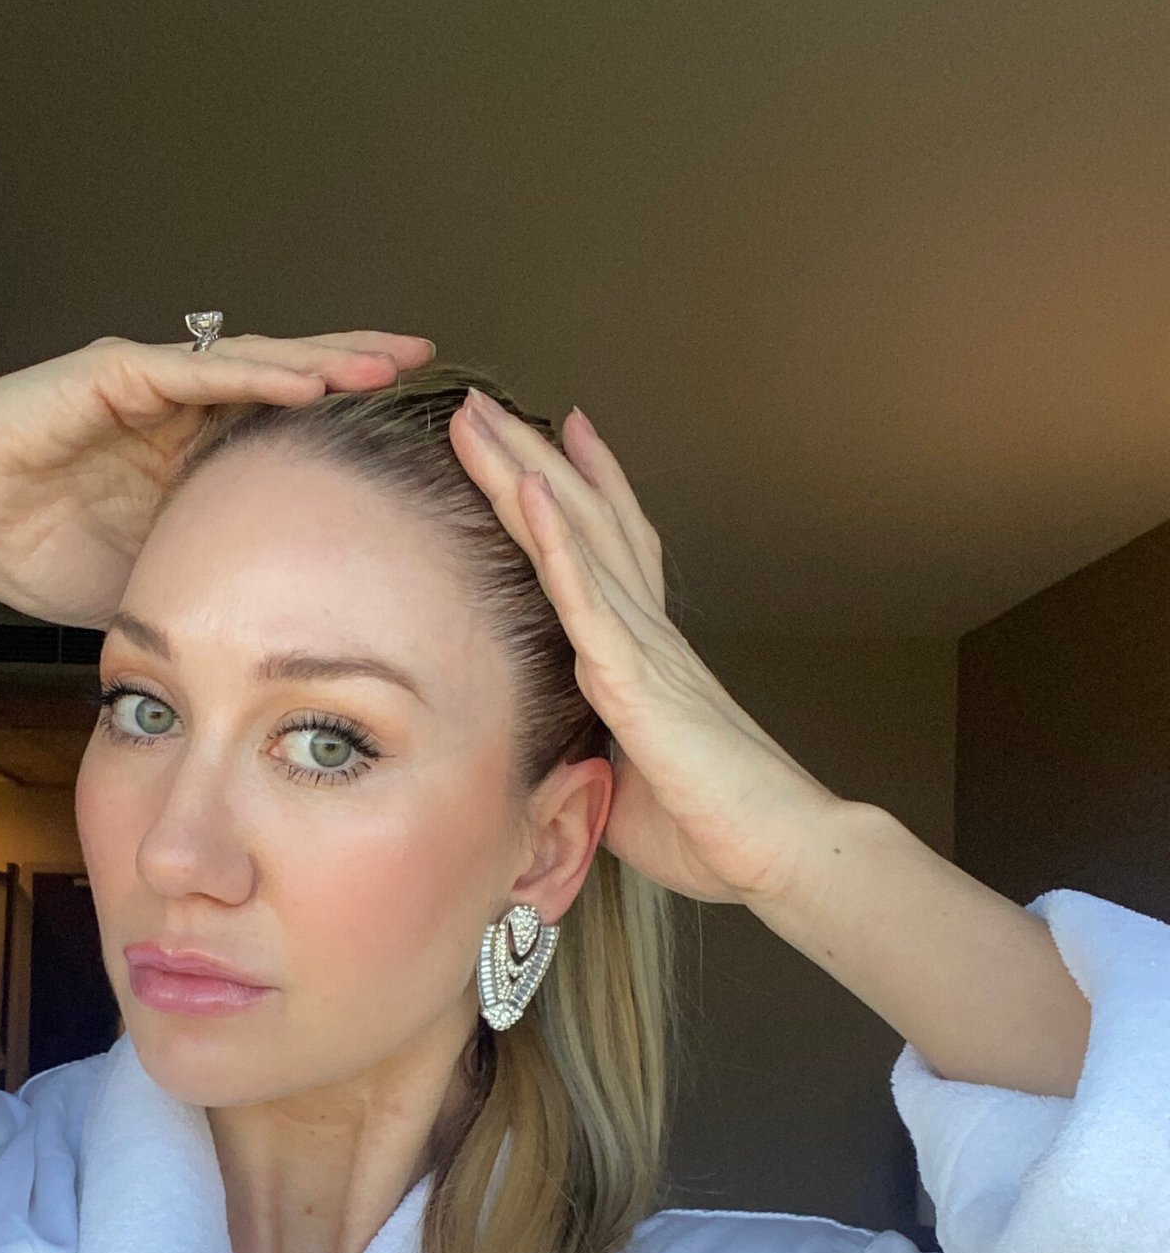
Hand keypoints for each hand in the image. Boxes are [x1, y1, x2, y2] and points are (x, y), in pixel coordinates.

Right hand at [0, 328, 435, 625]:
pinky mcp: (117, 372)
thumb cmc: (33, 550)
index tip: (414, 429)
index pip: (287, 426)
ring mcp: (152, 382)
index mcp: (193, 452)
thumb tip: (272, 641)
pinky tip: (311, 379)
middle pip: (288, 379)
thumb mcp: (152, 580)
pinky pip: (200, 370)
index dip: (346, 424)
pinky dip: (256, 375)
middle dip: (357, 369)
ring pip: (256, 364)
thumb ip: (209, 584)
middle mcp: (181, 407)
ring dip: (324, 363)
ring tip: (388, 365)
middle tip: (427, 363)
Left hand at [448, 388, 845, 907]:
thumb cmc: (713, 828)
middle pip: (581, 522)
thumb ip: (595, 752)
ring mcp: (643, 647)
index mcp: (647, 659)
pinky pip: (586, 595)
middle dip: (529, 458)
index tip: (553, 440)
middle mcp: (647, 634)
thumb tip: (565, 756)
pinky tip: (527, 488)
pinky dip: (553, 539)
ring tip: (478, 414)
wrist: (774, 851)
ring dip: (522, 471)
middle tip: (483, 401)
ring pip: (573, 537)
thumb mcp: (630, 783)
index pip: (611, 555)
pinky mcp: (635, 678)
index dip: (584, 491)